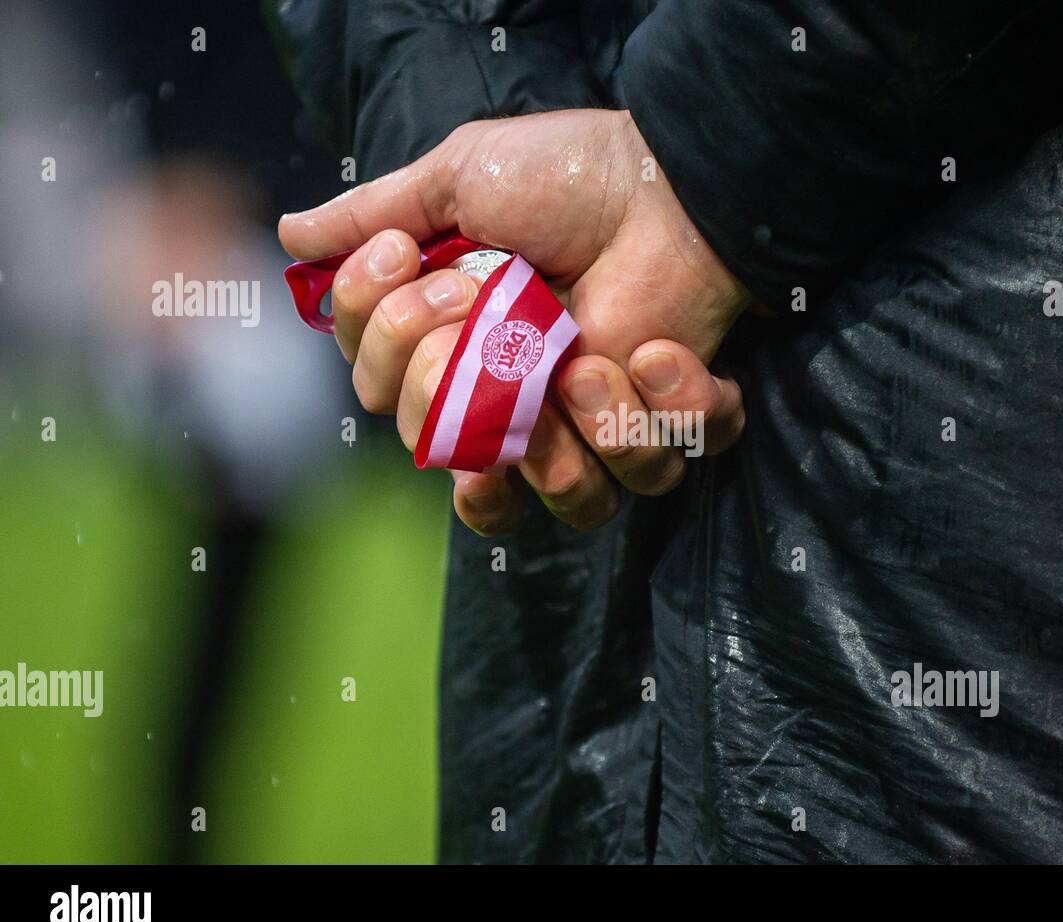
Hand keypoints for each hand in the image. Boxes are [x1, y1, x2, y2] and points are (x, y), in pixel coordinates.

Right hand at [279, 109, 748, 532]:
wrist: (667, 178)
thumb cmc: (564, 174)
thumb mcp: (457, 180)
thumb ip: (375, 216)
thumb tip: (291, 236)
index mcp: (454, 349)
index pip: (385, 399)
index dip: (385, 352)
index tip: (409, 263)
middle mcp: (513, 402)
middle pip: (454, 462)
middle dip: (455, 386)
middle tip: (485, 303)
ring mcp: (588, 424)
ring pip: (569, 501)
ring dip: (569, 435)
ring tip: (582, 361)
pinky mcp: (658, 426)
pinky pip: (649, 474)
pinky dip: (655, 414)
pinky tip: (656, 352)